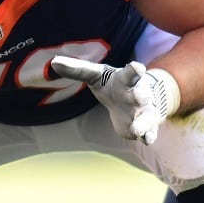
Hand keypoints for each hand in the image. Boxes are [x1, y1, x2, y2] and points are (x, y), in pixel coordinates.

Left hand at [50, 57, 179, 144]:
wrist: (140, 99)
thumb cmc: (113, 84)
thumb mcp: (95, 76)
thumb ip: (77, 70)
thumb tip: (53, 62)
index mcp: (127, 79)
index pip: (131, 72)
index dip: (134, 69)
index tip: (137, 67)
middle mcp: (139, 94)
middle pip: (142, 94)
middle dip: (142, 96)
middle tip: (141, 98)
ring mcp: (145, 111)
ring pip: (146, 117)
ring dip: (142, 123)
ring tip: (136, 130)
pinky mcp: (147, 126)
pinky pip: (150, 132)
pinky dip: (148, 136)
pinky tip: (147, 140)